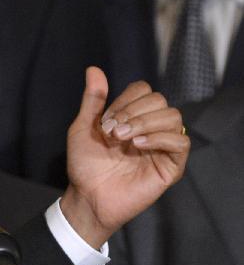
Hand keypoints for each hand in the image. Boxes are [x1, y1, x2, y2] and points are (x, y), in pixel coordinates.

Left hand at [60, 67, 188, 248]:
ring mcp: (162, 147)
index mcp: (132, 116)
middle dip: (133, 111)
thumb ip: (93, 99)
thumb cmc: (85, 163)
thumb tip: (93, 69)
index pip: (144, 90)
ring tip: (123, 139)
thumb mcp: (83, 126)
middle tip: (113, 132)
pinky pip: (181, 142)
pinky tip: (138, 145)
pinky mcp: (171, 166)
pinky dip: (160, 138)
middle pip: (159, 100)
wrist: (87, 195)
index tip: (105, 120)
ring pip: (173, 117)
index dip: (125, 100)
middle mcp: (150, 128)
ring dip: (145, 123)